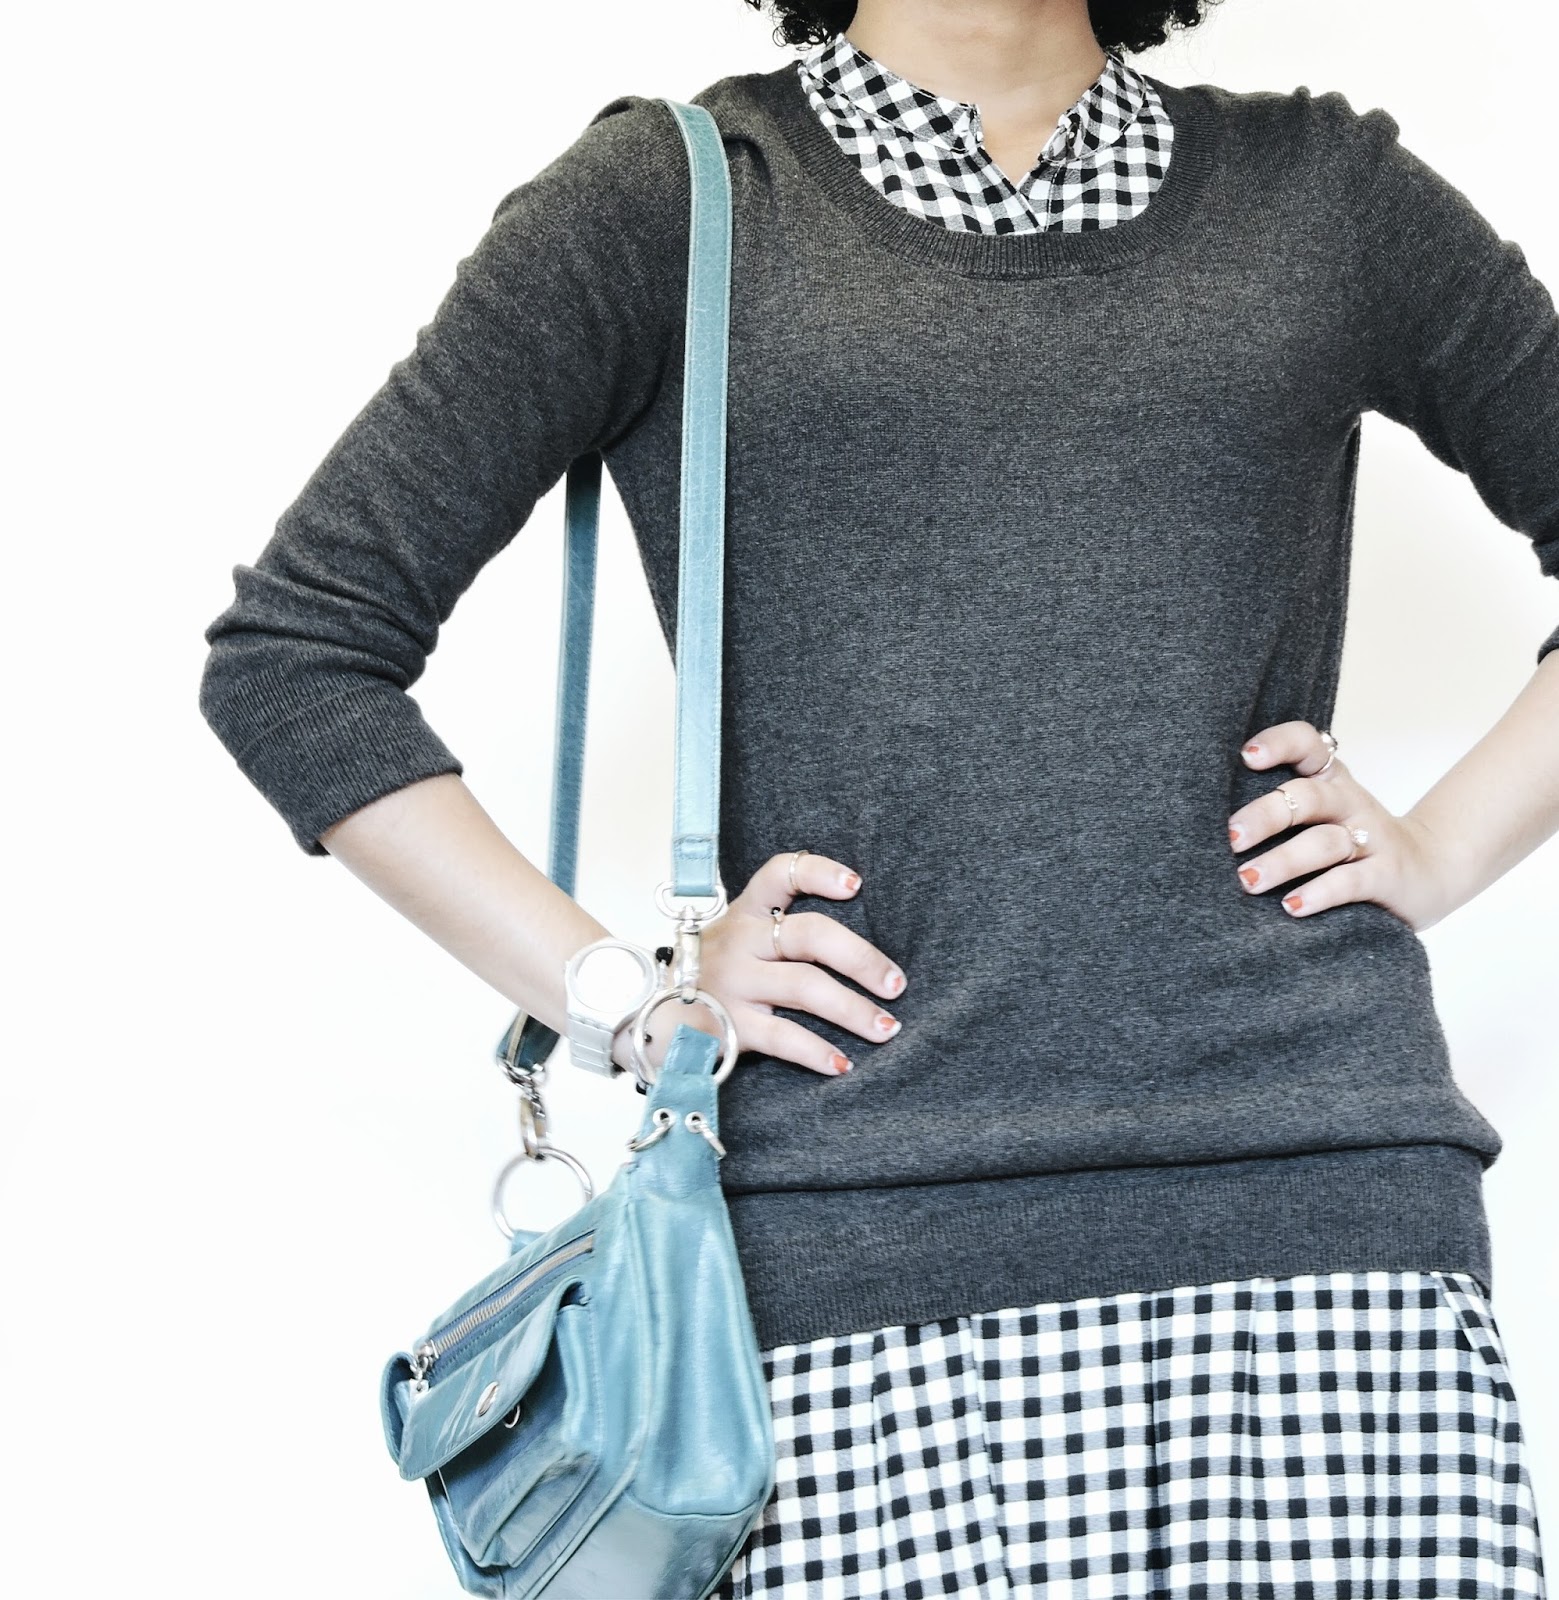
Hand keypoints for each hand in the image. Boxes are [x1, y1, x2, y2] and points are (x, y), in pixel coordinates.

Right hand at [613, 850, 906, 1077]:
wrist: (643, 1014)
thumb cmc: (710, 975)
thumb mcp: (736, 938)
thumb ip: (781, 932)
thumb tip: (859, 952)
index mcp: (745, 913)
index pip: (780, 874)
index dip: (820, 872)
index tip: (857, 885)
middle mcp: (740, 942)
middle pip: (810, 935)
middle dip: (862, 958)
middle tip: (896, 984)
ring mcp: (734, 984)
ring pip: (806, 987)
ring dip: (854, 1009)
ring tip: (886, 1028)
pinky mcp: (729, 1025)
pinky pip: (784, 1036)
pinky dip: (818, 1052)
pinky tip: (843, 1064)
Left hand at [1228, 720, 1466, 932]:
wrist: (1429, 873)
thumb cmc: (1351, 845)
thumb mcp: (1321, 817)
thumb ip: (1279, 809)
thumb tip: (1201, 822)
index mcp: (1330, 781)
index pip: (1309, 745)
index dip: (1280, 743)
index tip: (1247, 756)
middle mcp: (1351, 803)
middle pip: (1308, 797)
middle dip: (1265, 815)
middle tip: (1230, 839)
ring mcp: (1372, 839)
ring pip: (1324, 842)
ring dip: (1283, 861)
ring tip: (1247, 881)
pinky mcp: (1387, 876)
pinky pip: (1352, 881)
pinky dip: (1320, 893)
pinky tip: (1292, 907)